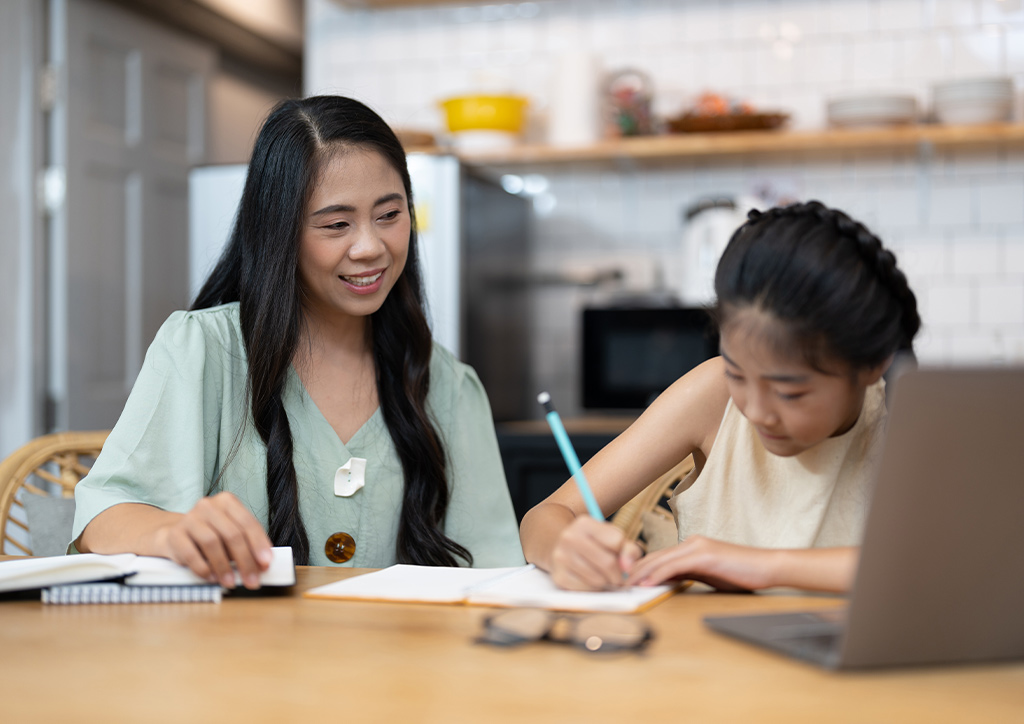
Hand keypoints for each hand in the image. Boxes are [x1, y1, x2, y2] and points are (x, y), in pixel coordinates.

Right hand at [155, 492, 272, 589]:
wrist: (175, 535)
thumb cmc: (210, 536)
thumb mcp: (230, 535)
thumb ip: (246, 546)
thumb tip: (261, 566)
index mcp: (227, 502)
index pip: (247, 523)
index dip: (259, 544)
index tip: (266, 564)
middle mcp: (208, 506)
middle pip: (232, 534)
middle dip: (245, 560)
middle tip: (251, 580)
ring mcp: (189, 518)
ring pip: (212, 542)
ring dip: (224, 566)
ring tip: (231, 582)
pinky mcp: (175, 534)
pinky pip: (191, 553)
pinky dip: (203, 568)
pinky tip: (211, 578)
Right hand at [549, 517, 642, 590]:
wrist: (561, 549)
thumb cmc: (594, 545)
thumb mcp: (612, 539)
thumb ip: (629, 550)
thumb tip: (627, 567)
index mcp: (584, 523)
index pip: (616, 540)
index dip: (622, 552)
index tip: (618, 555)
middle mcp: (569, 537)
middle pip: (608, 562)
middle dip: (618, 575)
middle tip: (618, 577)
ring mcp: (561, 557)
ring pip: (598, 579)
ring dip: (606, 582)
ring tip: (602, 576)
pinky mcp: (559, 576)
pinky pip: (587, 589)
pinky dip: (593, 589)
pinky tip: (590, 581)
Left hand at [626, 535, 777, 591]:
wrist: (767, 567)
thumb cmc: (741, 574)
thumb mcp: (708, 575)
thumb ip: (687, 574)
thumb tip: (665, 582)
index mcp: (691, 546)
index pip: (658, 557)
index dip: (640, 569)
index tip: (626, 583)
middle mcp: (691, 542)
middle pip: (654, 556)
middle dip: (634, 571)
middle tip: (617, 585)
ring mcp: (697, 547)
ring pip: (660, 559)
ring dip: (640, 574)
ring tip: (625, 587)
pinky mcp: (704, 555)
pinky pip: (674, 566)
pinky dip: (657, 575)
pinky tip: (647, 584)